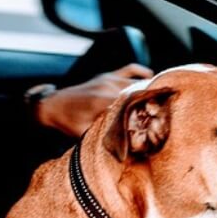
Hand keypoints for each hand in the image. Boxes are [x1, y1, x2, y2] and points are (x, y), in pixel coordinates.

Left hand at [34, 64, 152, 137]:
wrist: (50, 105)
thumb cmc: (66, 123)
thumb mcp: (84, 134)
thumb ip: (103, 137)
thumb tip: (124, 148)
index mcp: (102, 102)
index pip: (131, 104)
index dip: (147, 110)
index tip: (160, 117)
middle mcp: (107, 87)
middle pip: (137, 92)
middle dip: (151, 100)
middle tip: (166, 109)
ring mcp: (108, 78)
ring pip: (136, 81)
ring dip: (148, 88)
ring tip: (162, 97)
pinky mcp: (106, 75)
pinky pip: (129, 69)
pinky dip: (141, 72)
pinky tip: (150, 77)